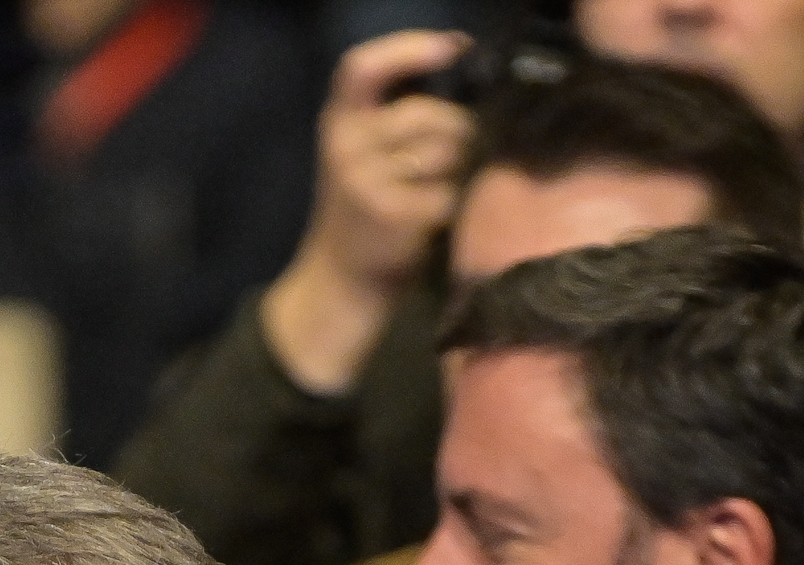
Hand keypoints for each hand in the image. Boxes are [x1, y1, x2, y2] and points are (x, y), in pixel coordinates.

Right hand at [261, 31, 472, 393]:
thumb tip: (466, 79)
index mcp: (338, 122)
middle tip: (457, 157)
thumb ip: (397, 118)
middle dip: (458, 130)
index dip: (406, 50)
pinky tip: (444, 216)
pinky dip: (457, 204)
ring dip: (460, 169)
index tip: (451, 45)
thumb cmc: (363, 209)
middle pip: (428, 115)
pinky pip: (450, 193)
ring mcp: (368, 182)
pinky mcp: (394, 216)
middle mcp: (346, 147)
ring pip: (446, 153)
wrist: (341, 279)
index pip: (362, 68)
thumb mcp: (362, 153)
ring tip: (445, 189)